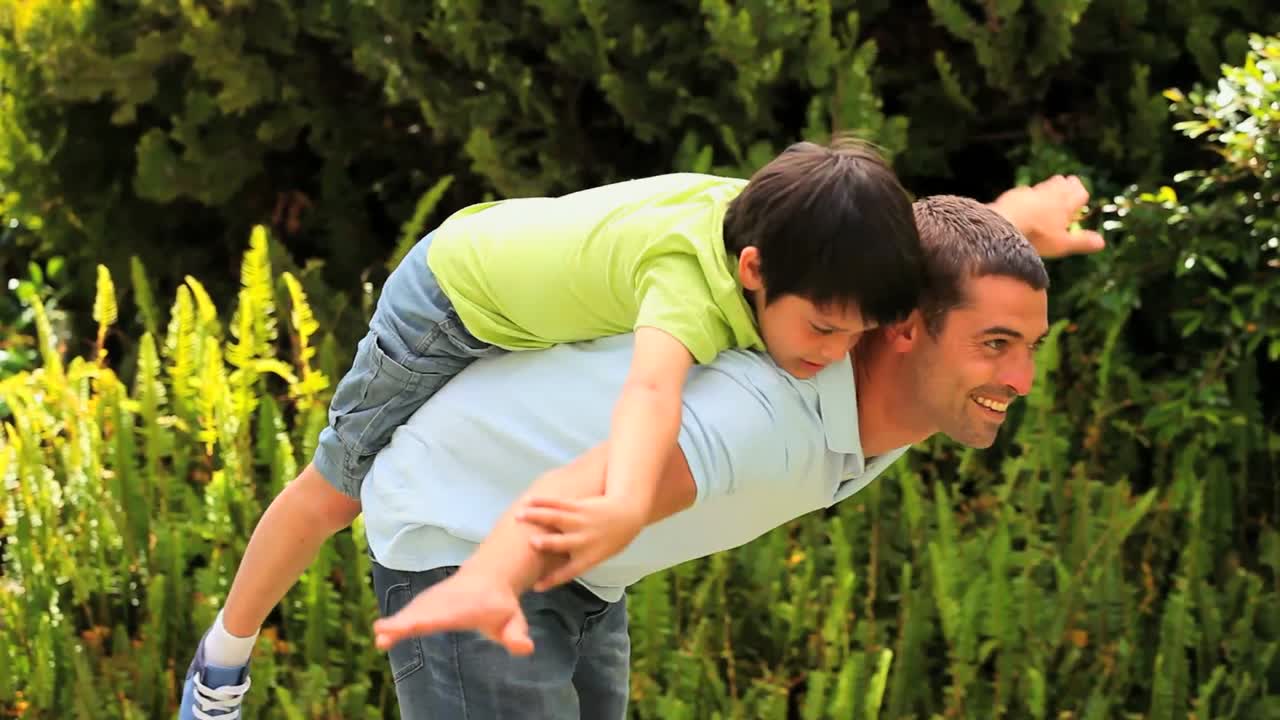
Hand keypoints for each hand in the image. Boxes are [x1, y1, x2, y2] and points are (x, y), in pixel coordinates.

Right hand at [372, 570, 532, 655]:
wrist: (490, 577)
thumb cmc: (502, 606)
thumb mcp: (514, 620)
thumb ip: (517, 635)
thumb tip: (525, 648)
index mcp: (467, 607)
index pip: (445, 615)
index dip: (427, 620)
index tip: (411, 626)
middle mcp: (447, 602)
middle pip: (424, 614)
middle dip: (404, 623)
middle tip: (382, 634)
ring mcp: (435, 600)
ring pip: (414, 611)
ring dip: (396, 623)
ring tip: (380, 636)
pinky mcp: (427, 602)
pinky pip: (411, 612)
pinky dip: (397, 621)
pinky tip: (383, 632)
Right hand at [517, 494, 647, 590]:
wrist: (627, 515)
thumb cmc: (609, 541)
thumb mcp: (597, 556)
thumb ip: (575, 561)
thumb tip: (546, 568)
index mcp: (588, 558)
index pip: (568, 572)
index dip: (552, 580)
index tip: (536, 587)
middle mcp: (584, 541)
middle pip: (562, 543)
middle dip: (547, 543)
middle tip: (532, 543)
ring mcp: (581, 522)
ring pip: (556, 518)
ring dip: (536, 516)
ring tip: (519, 516)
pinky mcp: (579, 506)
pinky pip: (559, 503)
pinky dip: (543, 502)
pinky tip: (528, 500)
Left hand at [991, 175, 1105, 257]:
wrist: (1004, 226)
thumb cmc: (1037, 237)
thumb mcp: (1062, 244)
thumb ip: (1082, 242)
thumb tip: (1102, 243)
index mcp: (1065, 204)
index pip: (1080, 193)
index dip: (1081, 196)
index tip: (1081, 200)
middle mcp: (1051, 193)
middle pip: (1064, 183)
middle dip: (1068, 185)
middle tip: (1069, 187)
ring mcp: (1033, 191)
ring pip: (1046, 184)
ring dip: (1051, 187)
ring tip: (1052, 191)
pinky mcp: (1015, 193)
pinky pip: (1027, 191)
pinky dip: (1030, 195)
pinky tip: (1026, 201)